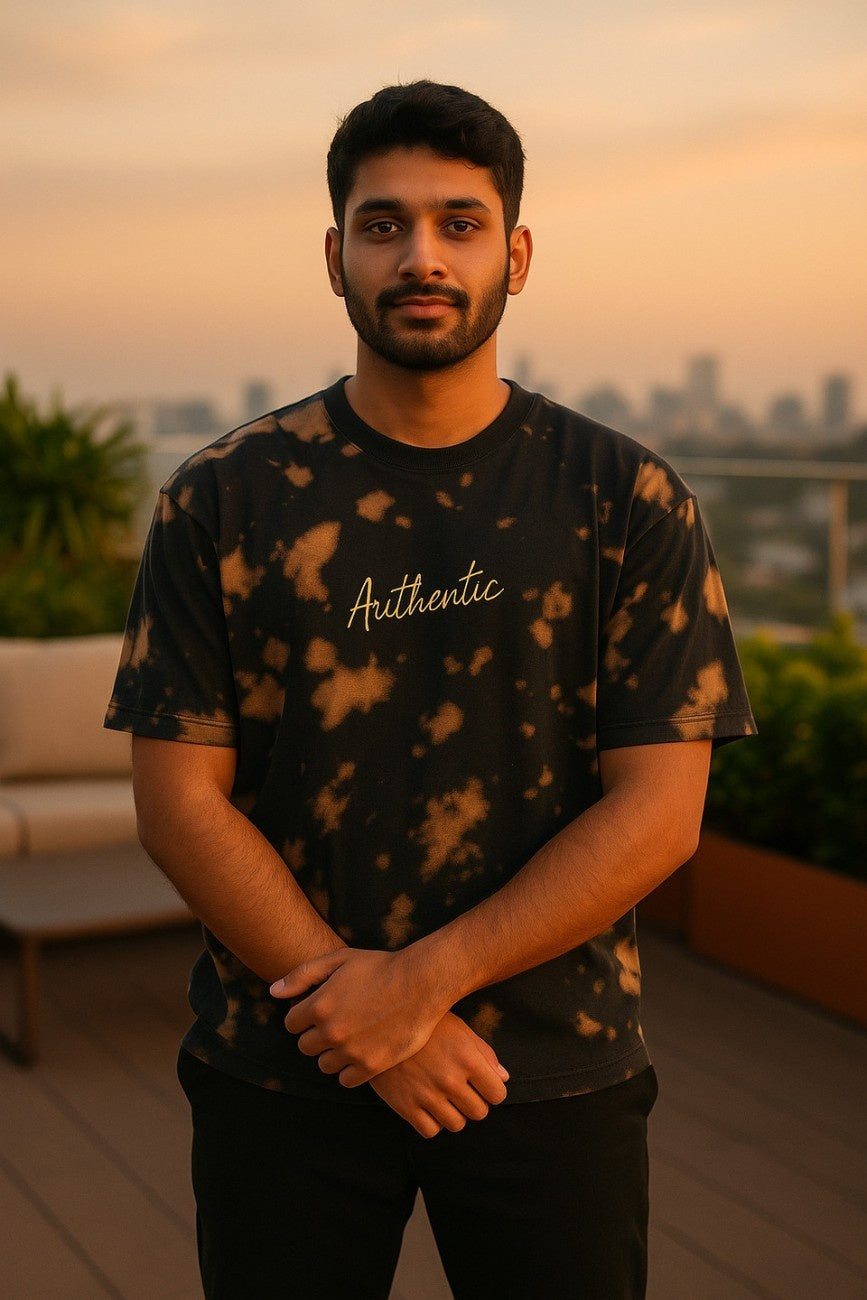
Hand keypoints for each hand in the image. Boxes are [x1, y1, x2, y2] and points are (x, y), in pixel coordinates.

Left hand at [270, 947, 449, 1086]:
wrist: (421, 982)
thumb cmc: (380, 966)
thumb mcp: (339, 960)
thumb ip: (302, 975)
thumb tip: (274, 992)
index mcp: (318, 1006)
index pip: (291, 1024)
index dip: (304, 1017)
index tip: (320, 1011)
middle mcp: (331, 1032)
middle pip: (305, 1047)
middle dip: (316, 1036)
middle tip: (337, 1024)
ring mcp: (351, 1051)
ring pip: (324, 1065)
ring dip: (332, 1054)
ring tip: (350, 1038)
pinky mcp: (371, 1066)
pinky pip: (346, 1080)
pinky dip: (350, 1070)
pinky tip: (361, 1053)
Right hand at [372, 1013, 508, 1137]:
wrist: (380, 1025)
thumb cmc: (425, 1025)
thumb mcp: (458, 1029)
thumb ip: (484, 1053)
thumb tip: (503, 1078)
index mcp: (467, 1058)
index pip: (497, 1094)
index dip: (492, 1090)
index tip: (482, 1086)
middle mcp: (450, 1079)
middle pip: (478, 1113)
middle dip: (474, 1103)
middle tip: (462, 1091)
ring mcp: (427, 1095)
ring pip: (456, 1125)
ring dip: (454, 1114)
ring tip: (444, 1097)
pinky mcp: (405, 1106)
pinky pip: (431, 1131)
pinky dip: (432, 1122)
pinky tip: (428, 1105)